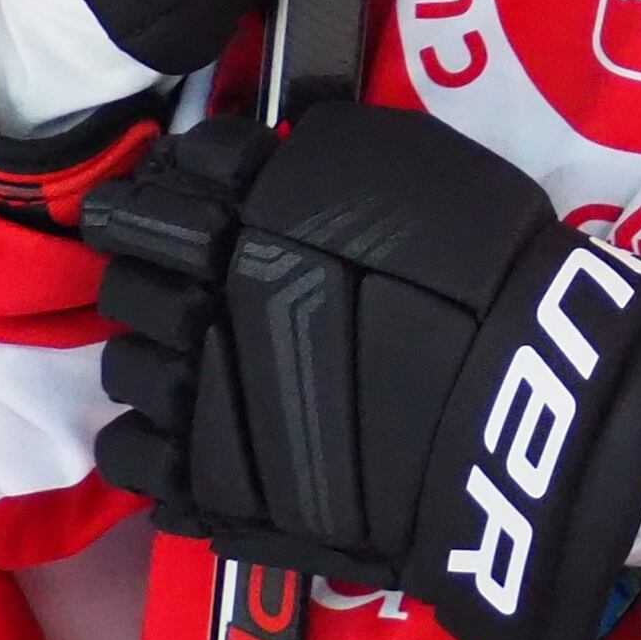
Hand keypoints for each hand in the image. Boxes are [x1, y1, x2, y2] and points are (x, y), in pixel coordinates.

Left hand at [80, 103, 640, 639]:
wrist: (518, 415)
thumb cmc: (491, 282)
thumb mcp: (416, 169)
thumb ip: (322, 160)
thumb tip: (268, 157)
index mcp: (252, 207)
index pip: (170, 177)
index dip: (177, 187)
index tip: (196, 203)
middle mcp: (203, 292)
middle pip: (129, 269)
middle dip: (156, 270)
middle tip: (198, 285)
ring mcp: (196, 393)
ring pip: (122, 363)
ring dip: (154, 356)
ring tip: (202, 366)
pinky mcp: (204, 482)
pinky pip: (131, 456)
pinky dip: (155, 443)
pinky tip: (196, 435)